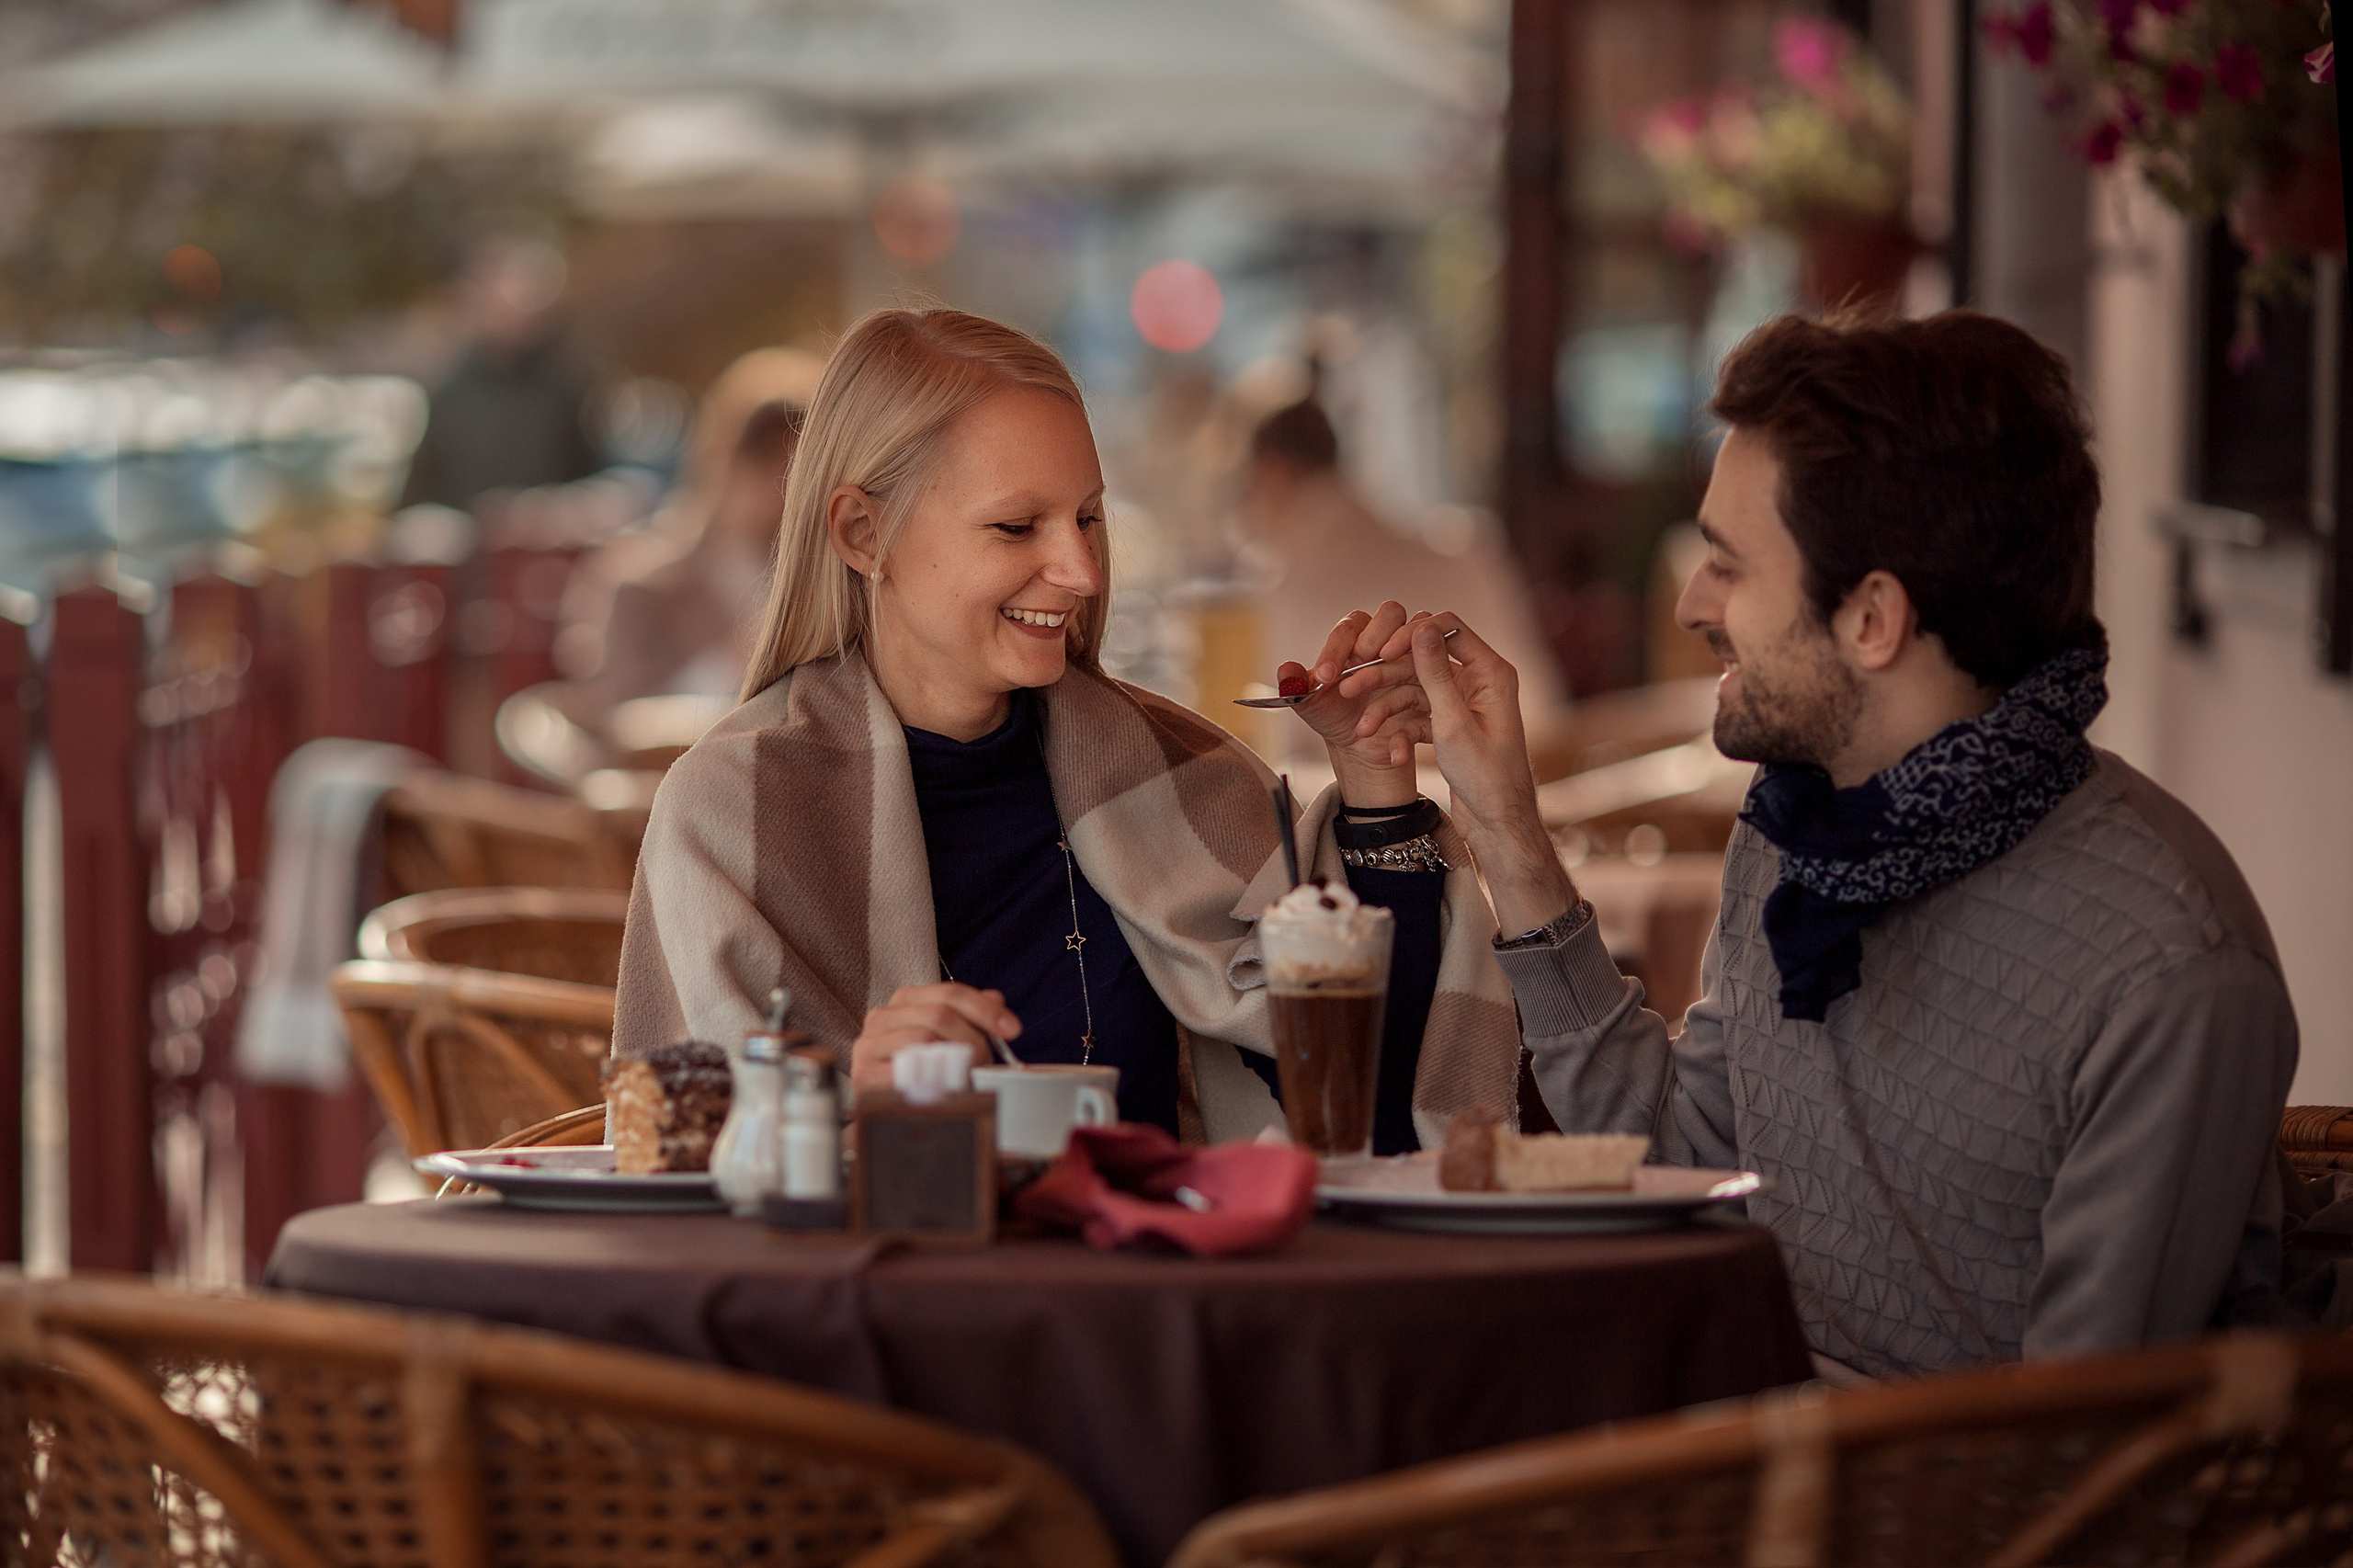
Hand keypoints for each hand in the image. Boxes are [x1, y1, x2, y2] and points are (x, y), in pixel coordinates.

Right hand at [847, 983, 1019, 1093]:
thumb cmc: (925, 1073)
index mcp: (905, 1001)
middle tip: (985, 1061)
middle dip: (972, 1038)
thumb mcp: (952, 1040)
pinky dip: (932, 1077)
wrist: (890, 1113)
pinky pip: (907, 1068)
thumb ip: (971, 1017)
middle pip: (939, 1013)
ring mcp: (869, 1044)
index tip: (1012, 1029)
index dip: (985, 1009)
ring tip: (963, 1077)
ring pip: (925, 1037)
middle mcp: (882, 1016)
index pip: (950, 993)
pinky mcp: (864, 1074)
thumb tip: (995, 999)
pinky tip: (944, 1086)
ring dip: (955, 1060)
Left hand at [1281, 601, 1430, 807]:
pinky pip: (1433, 684)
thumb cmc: (1335, 715)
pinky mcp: (1431, 686)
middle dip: (1377, 634)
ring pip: (1417, 640)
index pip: (1350, 626)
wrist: (1359, 747)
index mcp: (1356, 638)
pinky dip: (1415, 711)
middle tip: (1365, 660)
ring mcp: (1413, 660)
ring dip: (1397, 664)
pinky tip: (1395, 744)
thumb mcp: (1311, 704)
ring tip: (1381, 700)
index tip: (1326, 677)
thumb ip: (1297, 686)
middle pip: (1391, 613)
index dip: (1337, 648)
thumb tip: (1286, 671)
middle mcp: (1387, 642)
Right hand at [1380, 613, 1575, 933]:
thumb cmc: (1486, 778)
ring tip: (1364, 728)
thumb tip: (1422, 626)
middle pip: (1423, 660)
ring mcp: (1463, 703)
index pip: (1448, 628)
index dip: (1411, 634)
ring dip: (1387, 708)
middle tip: (1351, 687)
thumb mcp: (1453, 723)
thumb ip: (1435, 674)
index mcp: (1490, 673)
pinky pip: (1417, 715)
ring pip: (1414, 690)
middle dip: (1387, 675)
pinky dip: (1402, 732)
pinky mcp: (1450, 724)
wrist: (1498, 824)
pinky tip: (1393, 756)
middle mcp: (1478, 681)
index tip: (1380, 652)